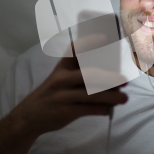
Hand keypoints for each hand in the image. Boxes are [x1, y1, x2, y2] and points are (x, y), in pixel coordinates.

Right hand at [10, 34, 127, 137]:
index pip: (75, 49)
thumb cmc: (53, 93)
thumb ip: (79, 74)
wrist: (29, 116)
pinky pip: (88, 109)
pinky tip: (109, 109)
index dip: (89, 41)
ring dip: (111, 96)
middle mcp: (61, 79)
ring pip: (92, 94)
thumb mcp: (60, 78)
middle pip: (89, 75)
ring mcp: (62, 95)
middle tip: (125, 80)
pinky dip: (101, 109)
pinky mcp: (65, 111)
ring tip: (124, 98)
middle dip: (109, 78)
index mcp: (61, 66)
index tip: (104, 37)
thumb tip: (112, 75)